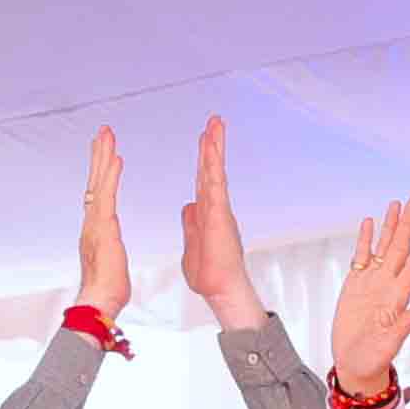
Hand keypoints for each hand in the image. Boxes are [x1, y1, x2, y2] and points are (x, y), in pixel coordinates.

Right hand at [74, 126, 128, 320]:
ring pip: (98, 183)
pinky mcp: (103, 227)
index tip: (106, 152)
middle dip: (98, 155)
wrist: (99, 301)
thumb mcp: (111, 261)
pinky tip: (116, 159)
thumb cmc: (108, 288)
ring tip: (107, 135)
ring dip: (103, 157)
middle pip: (95, 181)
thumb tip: (108, 243)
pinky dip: (111, 176)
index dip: (101, 172)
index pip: (98, 193)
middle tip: (103, 131)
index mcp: (96, 229)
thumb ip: (108, 248)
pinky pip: (107, 196)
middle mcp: (91, 221)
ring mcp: (95, 223)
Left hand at [179, 115, 264, 327]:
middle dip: (213, 144)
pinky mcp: (219, 214)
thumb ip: (191, 223)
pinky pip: (216, 184)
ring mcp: (219, 209)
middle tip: (214, 121)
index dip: (204, 158)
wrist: (220, 287)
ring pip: (216, 171)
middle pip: (212, 169)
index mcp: (207, 212)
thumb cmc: (208, 272)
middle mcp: (215, 206)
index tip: (204, 138)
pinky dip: (214, 165)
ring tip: (215, 124)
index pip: (204, 179)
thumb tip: (189, 206)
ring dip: (215, 147)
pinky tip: (212, 149)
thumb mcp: (192, 242)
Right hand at [331, 199, 409, 401]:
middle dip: (408, 225)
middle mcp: (388, 286)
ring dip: (390, 227)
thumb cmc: (374, 359)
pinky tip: (370, 223)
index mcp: (398, 298)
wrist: (354, 364)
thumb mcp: (389, 345)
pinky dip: (366, 240)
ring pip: (383, 248)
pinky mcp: (355, 285)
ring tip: (396, 204)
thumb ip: (404, 327)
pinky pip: (361, 256)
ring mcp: (372, 283)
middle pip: (401, 249)